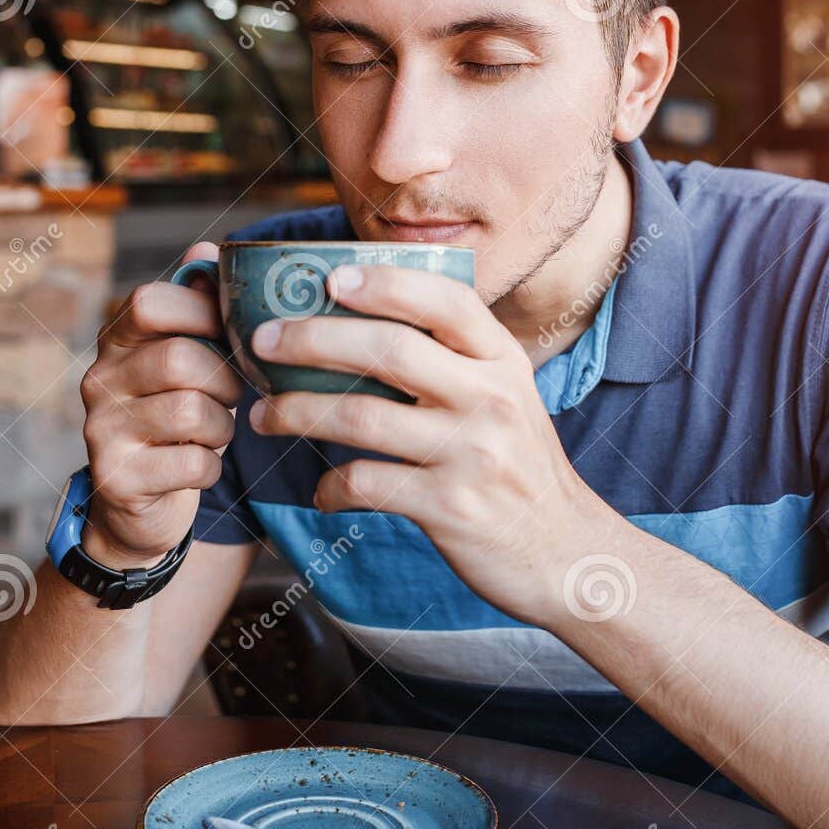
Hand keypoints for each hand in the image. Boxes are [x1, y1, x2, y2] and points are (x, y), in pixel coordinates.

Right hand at [79, 242, 243, 568]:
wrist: (138, 505)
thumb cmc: (175, 418)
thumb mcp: (188, 358)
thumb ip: (197, 306)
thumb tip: (207, 249)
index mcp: (117, 341)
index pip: (150, 301)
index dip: (201, 311)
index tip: (228, 333)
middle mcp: (99, 380)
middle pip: (179, 358)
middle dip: (225, 377)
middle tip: (233, 393)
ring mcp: (102, 430)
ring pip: (190, 410)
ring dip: (222, 425)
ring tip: (216, 430)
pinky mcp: (118, 478)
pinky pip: (192, 462)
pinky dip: (211, 465)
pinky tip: (199, 464)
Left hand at [249, 263, 603, 626]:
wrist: (565, 551)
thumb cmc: (519, 466)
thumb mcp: (507, 395)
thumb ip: (457, 358)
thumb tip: (368, 318)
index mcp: (502, 361)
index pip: (446, 300)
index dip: (385, 282)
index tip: (331, 277)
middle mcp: (490, 398)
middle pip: (390, 349)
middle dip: (314, 339)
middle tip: (263, 341)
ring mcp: (471, 453)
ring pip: (363, 417)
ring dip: (299, 411)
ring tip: (263, 415)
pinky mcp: (449, 508)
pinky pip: (368, 485)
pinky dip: (331, 486)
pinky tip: (321, 490)